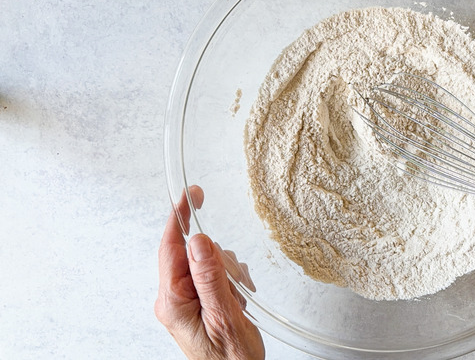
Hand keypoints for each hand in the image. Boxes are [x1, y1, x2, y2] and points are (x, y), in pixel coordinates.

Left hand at [155, 186, 264, 359]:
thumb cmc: (230, 359)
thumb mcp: (225, 317)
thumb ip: (210, 278)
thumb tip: (198, 242)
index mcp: (173, 301)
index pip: (171, 248)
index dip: (180, 218)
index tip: (191, 194)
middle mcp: (174, 298)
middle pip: (194, 253)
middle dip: (220, 260)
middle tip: (235, 284)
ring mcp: (186, 299)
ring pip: (209, 261)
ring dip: (229, 274)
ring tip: (239, 300)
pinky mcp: (199, 300)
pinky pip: (215, 274)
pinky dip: (232, 280)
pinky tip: (238, 299)